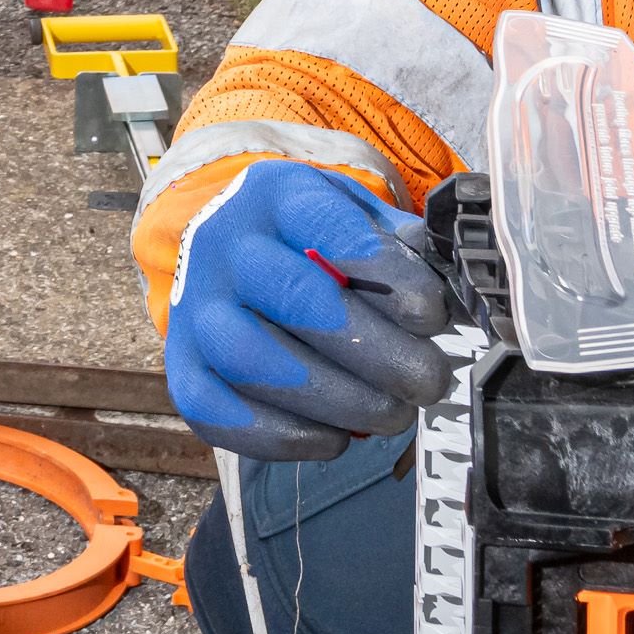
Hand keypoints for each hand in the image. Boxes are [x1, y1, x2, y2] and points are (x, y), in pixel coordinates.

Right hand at [163, 163, 463, 461]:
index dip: (388, 276)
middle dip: (375, 349)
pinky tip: (334, 439)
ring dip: (335, 398)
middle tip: (428, 381)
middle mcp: (222, 244)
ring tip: (393, 415)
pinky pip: (216, 412)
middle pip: (294, 297)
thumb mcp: (352, 215)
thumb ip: (399, 244)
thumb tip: (451, 288)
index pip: (330, 228)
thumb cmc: (306, 242)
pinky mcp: (182, 368)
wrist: (224, 253)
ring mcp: (193, 308)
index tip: (432, 316)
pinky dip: (281, 437)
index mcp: (274, 194)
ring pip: (252, 358)